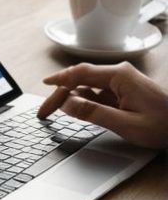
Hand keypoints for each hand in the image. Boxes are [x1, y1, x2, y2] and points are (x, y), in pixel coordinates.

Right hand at [37, 62, 167, 148]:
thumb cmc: (163, 125)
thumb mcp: (125, 123)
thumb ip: (93, 113)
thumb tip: (67, 103)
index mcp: (119, 76)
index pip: (80, 74)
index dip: (59, 80)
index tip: (43, 85)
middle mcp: (120, 75)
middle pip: (81, 79)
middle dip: (61, 93)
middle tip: (45, 111)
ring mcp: (122, 83)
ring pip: (88, 87)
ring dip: (71, 98)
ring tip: (55, 112)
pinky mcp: (125, 92)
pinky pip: (98, 93)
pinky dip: (84, 101)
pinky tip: (77, 110)